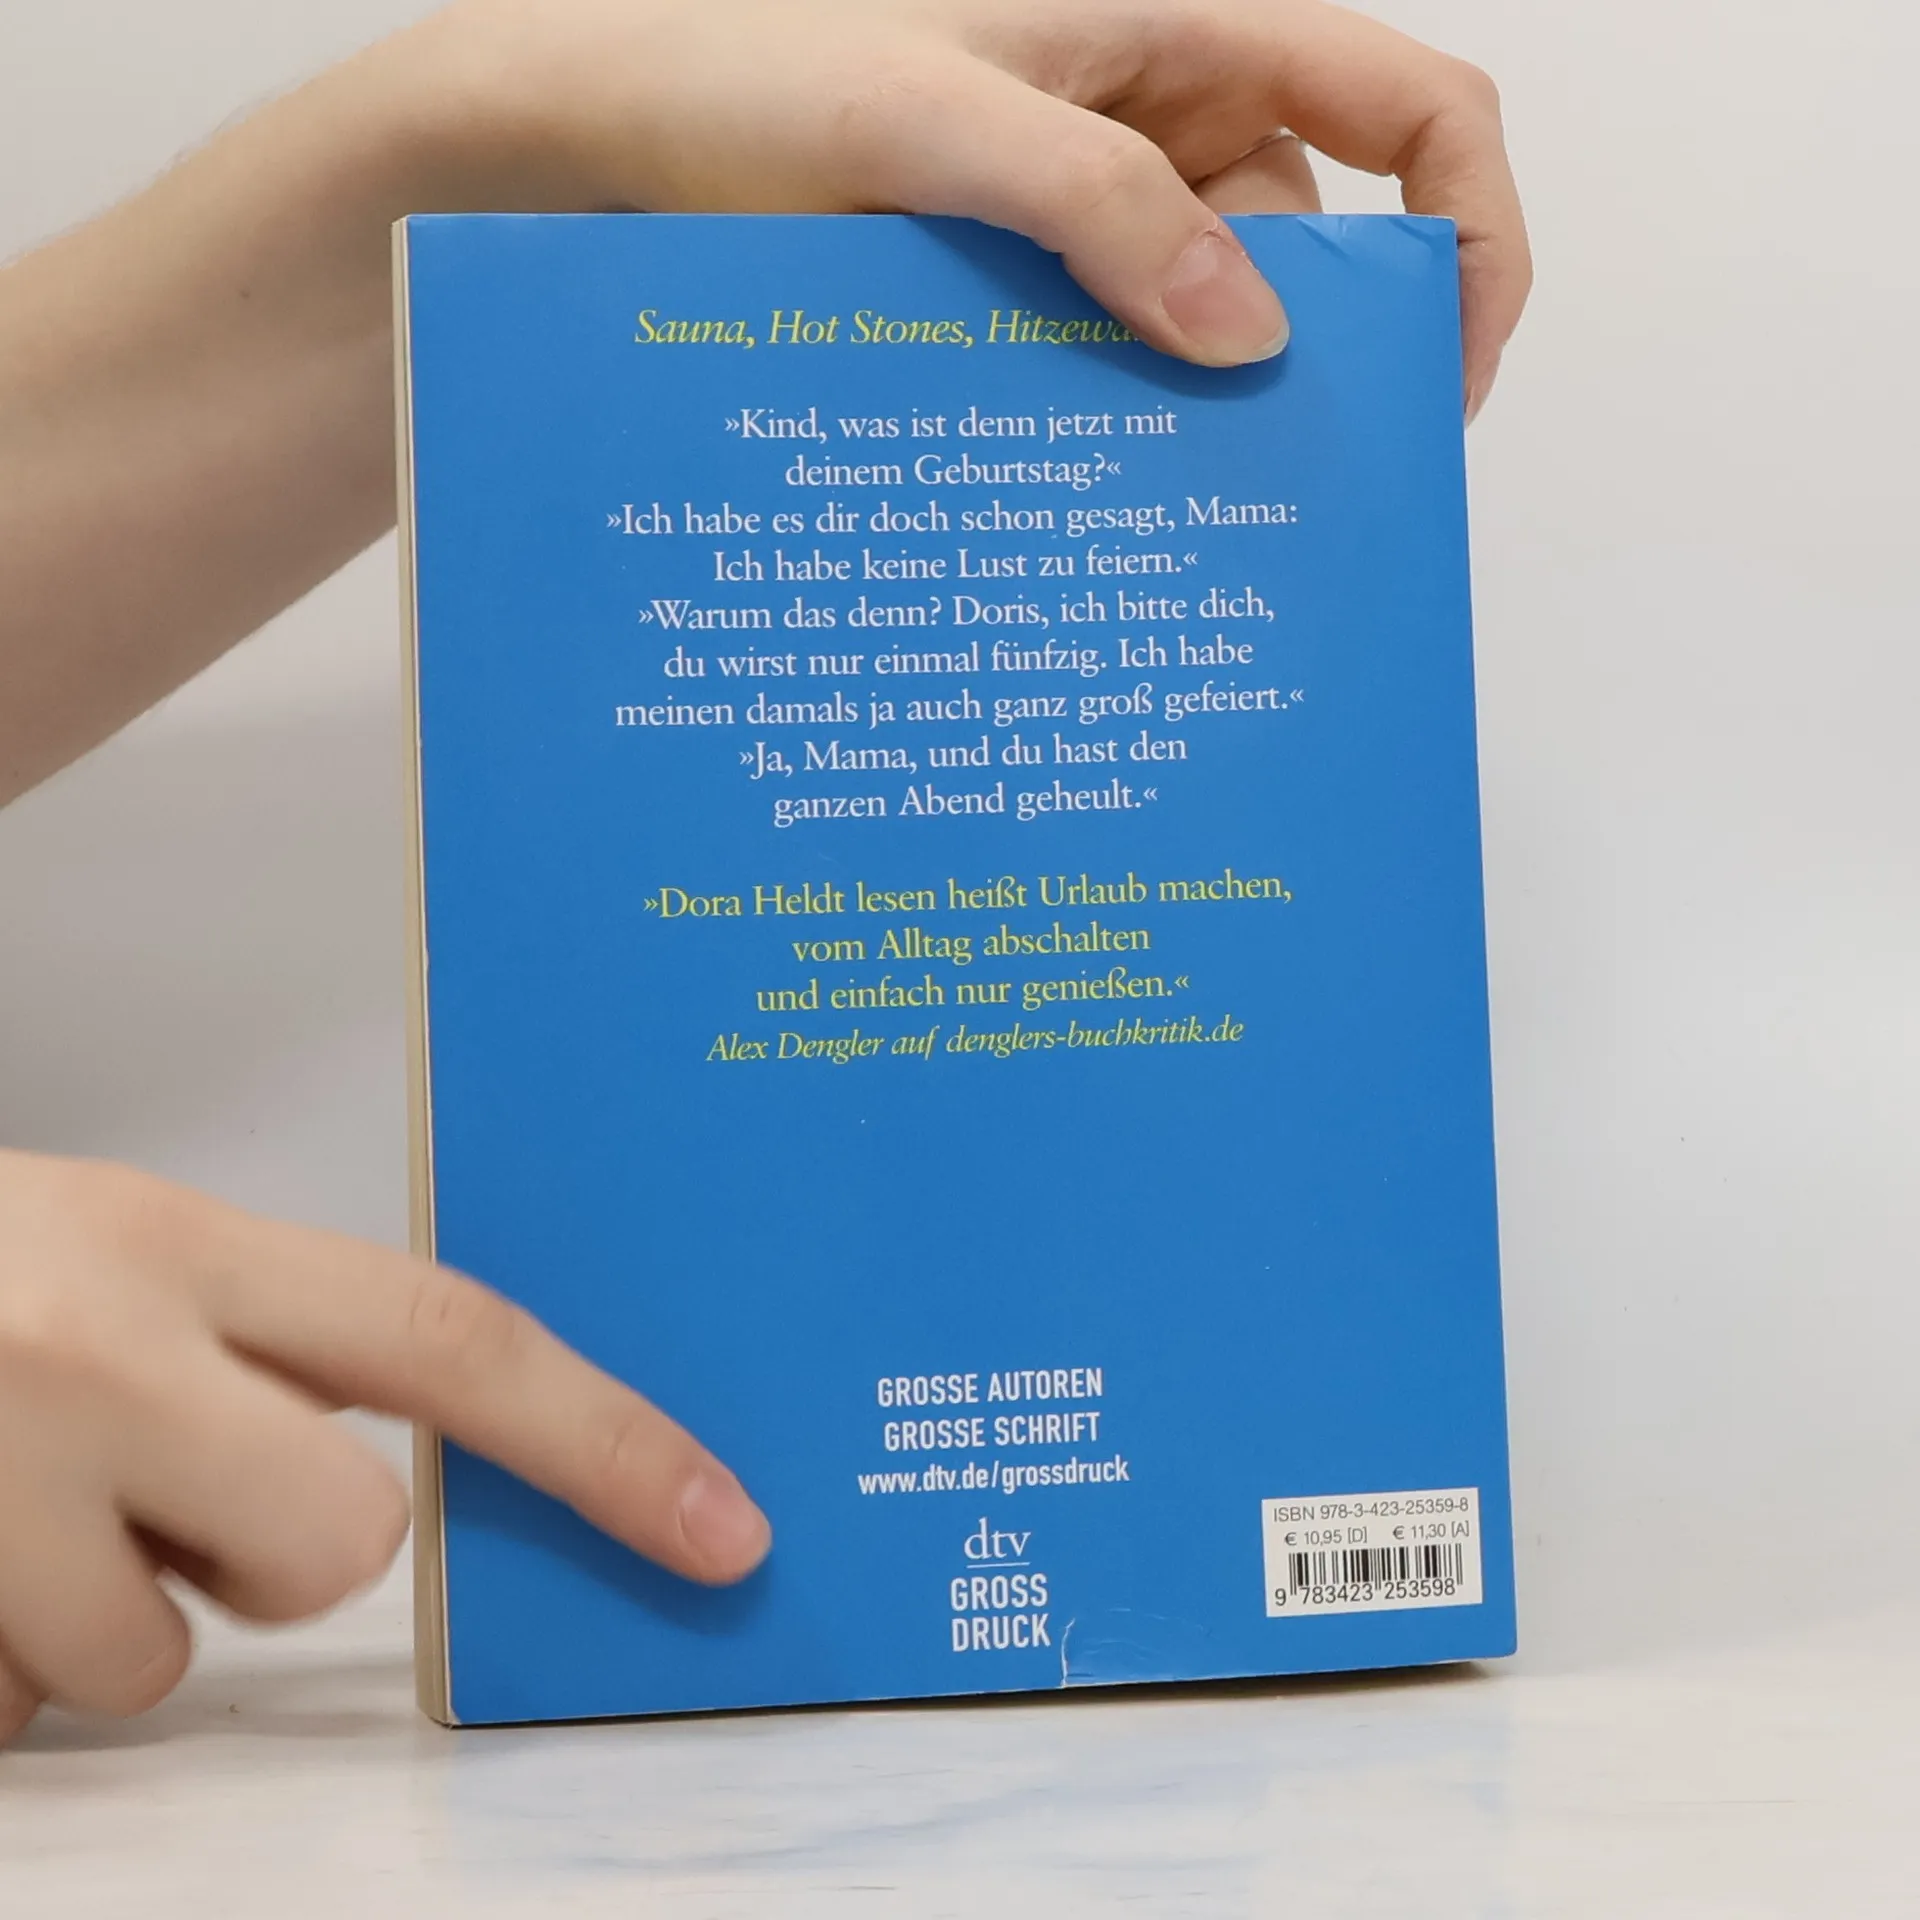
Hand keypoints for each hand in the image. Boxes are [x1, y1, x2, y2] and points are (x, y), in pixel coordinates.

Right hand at [0, 1150, 769, 1744]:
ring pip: (158, 1664)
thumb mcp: (115, 1253)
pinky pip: (17, 1718)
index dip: (606, 1441)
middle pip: (336, 1545)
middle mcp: (90, 1351)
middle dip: (277, 1555)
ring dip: (101, 1615)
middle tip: (162, 1489)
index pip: (452, 1339)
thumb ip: (259, 1341)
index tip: (724, 1530)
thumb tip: (402, 1460)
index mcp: (176, 1242)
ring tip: (1, 1502)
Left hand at [400, 0, 1528, 407]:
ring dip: (1197, 409)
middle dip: (1318, 359)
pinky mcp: (1002, 281)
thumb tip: (1253, 337)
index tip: (1444, 376)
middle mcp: (1142, 110)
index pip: (1401, 98)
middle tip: (1285, 500)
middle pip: (1311, 237)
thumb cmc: (730, 73)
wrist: (577, 139)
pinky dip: (1111, 420)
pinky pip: (1100, 350)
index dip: (1467, 229)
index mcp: (1167, 23)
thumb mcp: (928, 122)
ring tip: (1170, 521)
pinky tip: (1090, 492)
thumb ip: (1100, 208)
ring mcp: (1071, 203)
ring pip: (1199, 312)